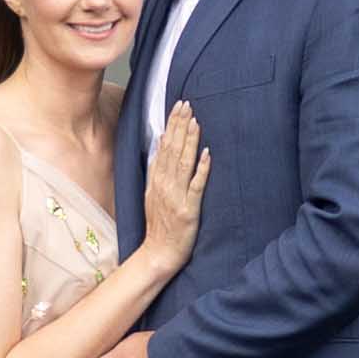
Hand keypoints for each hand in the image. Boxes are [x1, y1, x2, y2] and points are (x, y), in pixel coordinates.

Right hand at [141, 102, 210, 264]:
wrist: (158, 252)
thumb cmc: (159, 224)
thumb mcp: (152, 194)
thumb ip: (157, 170)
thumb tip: (162, 145)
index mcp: (157, 180)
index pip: (165, 146)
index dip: (172, 125)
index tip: (179, 107)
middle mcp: (165, 185)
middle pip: (173, 150)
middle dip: (180, 126)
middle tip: (187, 105)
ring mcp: (176, 196)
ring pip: (183, 163)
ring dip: (189, 141)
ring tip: (195, 121)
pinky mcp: (189, 209)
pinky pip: (196, 185)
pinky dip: (201, 169)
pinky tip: (207, 153)